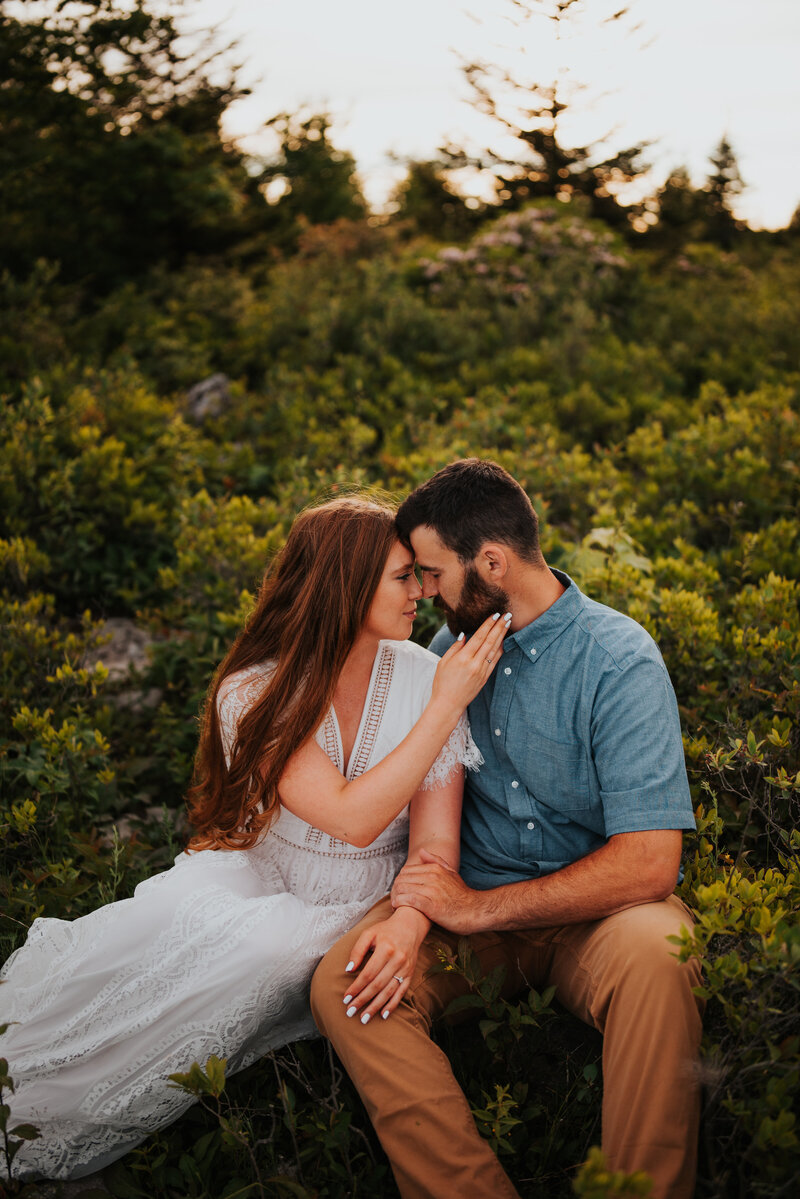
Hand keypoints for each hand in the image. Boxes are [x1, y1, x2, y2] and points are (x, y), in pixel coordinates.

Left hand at [341, 908, 427, 1023]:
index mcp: (386, 949)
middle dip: (362, 1000)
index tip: (345, 998)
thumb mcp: (369, 933)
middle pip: (377, 985)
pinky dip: (392, 1005)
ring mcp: (405, 969)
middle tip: (350, 1012)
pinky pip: (401, 993)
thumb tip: (348, 969)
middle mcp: (397, 960)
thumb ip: (357, 950)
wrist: (410, 926)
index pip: (368, 974)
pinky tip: (383, 1015)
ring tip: (363, 1018)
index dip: (356, 987)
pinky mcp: (410, 974)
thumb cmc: (386, 930)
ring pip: (388, 992)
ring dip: (375, 1007)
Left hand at [391, 849, 485, 932]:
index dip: (400, 880)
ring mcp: (431, 891)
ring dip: (395, 896)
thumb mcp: (451, 873)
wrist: (474, 912)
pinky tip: (398, 906)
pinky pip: (408, 900)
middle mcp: (432, 877)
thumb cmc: (461, 895)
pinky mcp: (431, 906)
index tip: (400, 889)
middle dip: (395, 888)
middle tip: (395, 897)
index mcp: (435, 869)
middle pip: (402, 879)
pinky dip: (400, 903)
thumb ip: (436, 861)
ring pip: (403, 889)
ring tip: (396, 903)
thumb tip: (422, 851)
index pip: (406, 870)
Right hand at [431, 611, 510, 713]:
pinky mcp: (485, 678)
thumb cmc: (442, 682)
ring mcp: (482, 671)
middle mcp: (475, 664)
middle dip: (499, 627)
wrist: (448, 703)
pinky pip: (495, 661)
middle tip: (507, 615)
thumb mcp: (443, 662)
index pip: (479, 636)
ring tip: (507, 625)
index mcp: (463, 658)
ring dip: (502, 636)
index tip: (495, 614)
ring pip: (495, 650)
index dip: (488, 624)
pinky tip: (503, 642)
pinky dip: (500, 650)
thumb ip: (455, 647)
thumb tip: (464, 635)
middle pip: (490, 641)